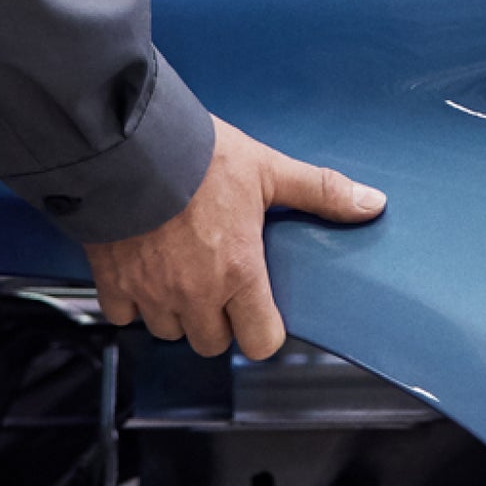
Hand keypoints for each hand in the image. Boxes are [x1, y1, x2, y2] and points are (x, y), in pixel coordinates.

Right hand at [85, 119, 383, 357]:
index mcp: (239, 272)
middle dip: (218, 321)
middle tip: (220, 285)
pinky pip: (124, 315)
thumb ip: (320, 192)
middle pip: (212, 342)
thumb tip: (373, 204)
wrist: (128, 143)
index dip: (263, 329)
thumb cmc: (198, 156)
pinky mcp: (113, 282)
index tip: (260, 309)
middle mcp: (195, 293)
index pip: (260, 342)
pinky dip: (132, 301)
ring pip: (168, 331)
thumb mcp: (268, 170)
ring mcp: (151, 292)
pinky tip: (143, 272)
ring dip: (177, 312)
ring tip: (181, 275)